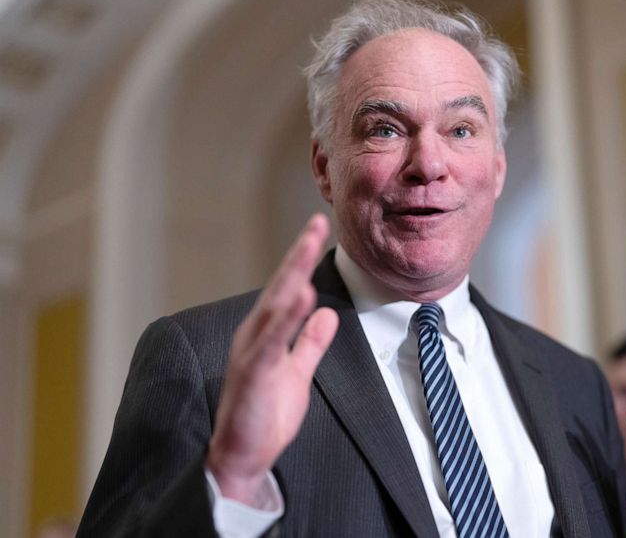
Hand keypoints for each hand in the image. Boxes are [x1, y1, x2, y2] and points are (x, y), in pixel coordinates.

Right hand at [206, 214, 338, 503]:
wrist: (242, 459)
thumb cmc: (264, 417)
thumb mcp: (297, 373)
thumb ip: (310, 343)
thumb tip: (327, 314)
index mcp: (266, 334)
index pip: (288, 289)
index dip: (302, 259)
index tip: (319, 229)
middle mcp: (255, 336)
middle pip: (280, 288)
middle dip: (298, 254)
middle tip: (317, 222)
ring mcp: (252, 353)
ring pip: (274, 306)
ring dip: (291, 275)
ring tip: (308, 245)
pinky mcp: (253, 374)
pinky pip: (271, 341)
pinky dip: (285, 317)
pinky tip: (301, 297)